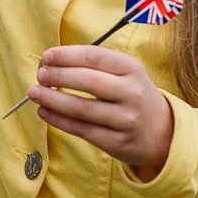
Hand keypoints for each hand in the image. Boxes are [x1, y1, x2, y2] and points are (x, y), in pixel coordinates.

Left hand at [27, 45, 174, 178]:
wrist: (162, 132)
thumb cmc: (133, 95)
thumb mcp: (126, 73)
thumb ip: (95, 66)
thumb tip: (53, 62)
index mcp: (132, 69)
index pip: (94, 57)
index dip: (67, 55)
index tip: (47, 56)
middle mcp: (131, 93)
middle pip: (87, 81)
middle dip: (58, 76)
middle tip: (39, 75)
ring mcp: (125, 119)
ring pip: (81, 108)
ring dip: (52, 100)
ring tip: (34, 93)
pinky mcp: (116, 142)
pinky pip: (81, 129)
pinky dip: (58, 120)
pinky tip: (44, 112)